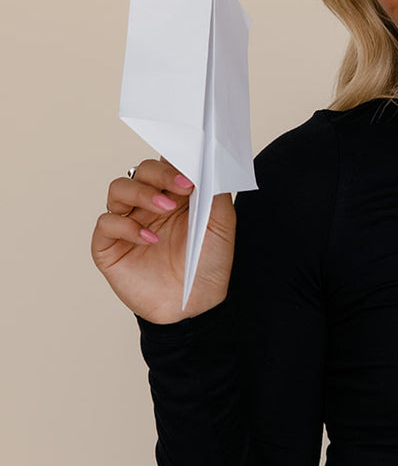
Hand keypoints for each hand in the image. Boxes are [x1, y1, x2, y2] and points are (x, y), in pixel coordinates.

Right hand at [91, 157, 235, 323]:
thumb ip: (215, 192)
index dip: (173, 157)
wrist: (196, 308)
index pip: (164, 163)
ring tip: (165, 208)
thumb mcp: (221, 226)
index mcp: (173, 195)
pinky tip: (150, 239)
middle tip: (183, 186)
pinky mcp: (110, 246)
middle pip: (140, 171)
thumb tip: (207, 162)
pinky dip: (126, 226)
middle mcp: (147, 205)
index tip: (191, 162)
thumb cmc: (208, 266)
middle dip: (160, 174)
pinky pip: (106, 223)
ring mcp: (127, 223)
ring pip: (118, 189)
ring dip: (141, 193)